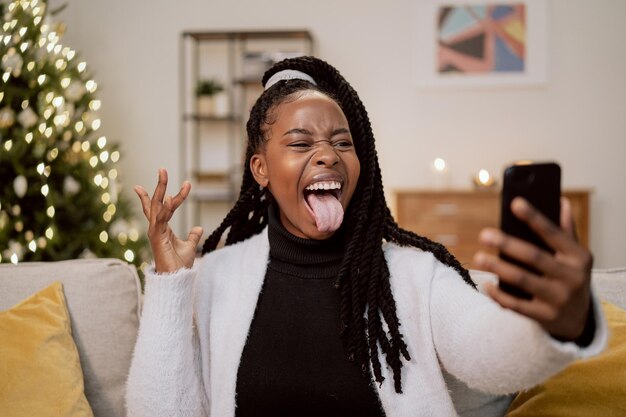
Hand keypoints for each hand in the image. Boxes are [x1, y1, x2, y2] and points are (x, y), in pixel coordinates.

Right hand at [135, 169, 203, 272]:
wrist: (176, 279)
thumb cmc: (179, 265)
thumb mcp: (189, 246)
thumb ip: (193, 236)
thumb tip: (199, 228)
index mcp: (161, 228)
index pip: (156, 207)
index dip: (153, 194)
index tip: (154, 181)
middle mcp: (156, 227)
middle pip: (155, 202)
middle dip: (158, 185)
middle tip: (162, 168)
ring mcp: (155, 231)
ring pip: (158, 206)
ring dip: (161, 189)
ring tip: (164, 173)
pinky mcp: (157, 237)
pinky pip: (161, 219)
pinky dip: (166, 208)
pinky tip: (169, 198)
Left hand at [473, 197, 592, 340]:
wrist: (579, 319)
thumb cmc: (569, 277)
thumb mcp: (574, 256)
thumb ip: (566, 231)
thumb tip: (561, 200)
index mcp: (578, 257)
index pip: (554, 234)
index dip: (534, 218)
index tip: (515, 203)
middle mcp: (572, 277)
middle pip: (534, 257)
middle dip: (507, 244)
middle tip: (484, 235)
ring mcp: (559, 299)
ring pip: (523, 280)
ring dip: (498, 268)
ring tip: (478, 257)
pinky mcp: (546, 317)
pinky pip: (518, 306)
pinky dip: (499, 295)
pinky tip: (486, 284)